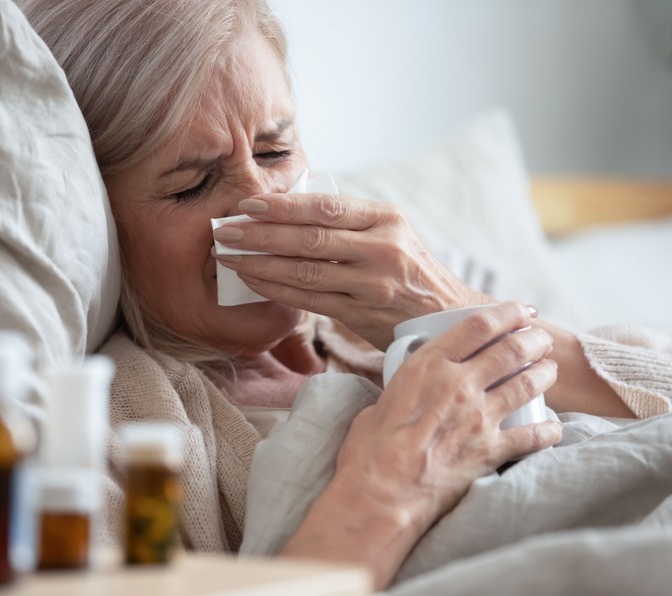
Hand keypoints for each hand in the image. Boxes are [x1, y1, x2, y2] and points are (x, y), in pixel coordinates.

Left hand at [212, 192, 489, 348]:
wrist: (445, 315)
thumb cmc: (409, 268)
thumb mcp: (391, 231)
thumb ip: (349, 221)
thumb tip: (288, 207)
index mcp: (386, 219)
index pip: (325, 207)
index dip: (282, 205)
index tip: (248, 204)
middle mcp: (381, 249)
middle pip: (309, 238)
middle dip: (260, 234)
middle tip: (226, 231)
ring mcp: (372, 285)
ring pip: (305, 272)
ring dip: (260, 265)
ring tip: (229, 258)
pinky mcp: (362, 315)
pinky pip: (310, 301)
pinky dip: (278, 291)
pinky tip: (255, 282)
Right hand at [282, 302, 561, 588]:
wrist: (380, 494)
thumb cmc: (369, 450)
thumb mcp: (382, 400)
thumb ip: (406, 387)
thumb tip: (412, 389)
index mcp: (429, 365)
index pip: (478, 325)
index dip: (507, 312)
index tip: (521, 310)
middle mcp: (459, 385)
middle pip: (511, 348)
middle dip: (533, 338)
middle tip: (540, 337)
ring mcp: (478, 417)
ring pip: (527, 383)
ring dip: (545, 372)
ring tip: (549, 368)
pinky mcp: (490, 451)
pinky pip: (532, 436)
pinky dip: (548, 430)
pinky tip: (553, 427)